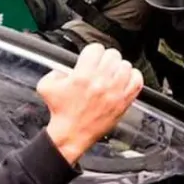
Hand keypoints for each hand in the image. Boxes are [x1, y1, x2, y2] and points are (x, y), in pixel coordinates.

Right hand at [39, 43, 142, 164]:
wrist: (71, 134)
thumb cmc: (61, 113)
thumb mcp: (46, 87)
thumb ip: (54, 71)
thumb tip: (65, 68)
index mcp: (82, 76)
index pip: (96, 49)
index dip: (92, 52)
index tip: (91, 57)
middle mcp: (100, 82)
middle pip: (112, 55)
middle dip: (105, 59)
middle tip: (101, 66)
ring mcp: (114, 92)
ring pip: (125, 66)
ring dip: (118, 67)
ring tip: (113, 73)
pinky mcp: (123, 102)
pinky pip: (137, 81)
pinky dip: (133, 77)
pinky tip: (126, 79)